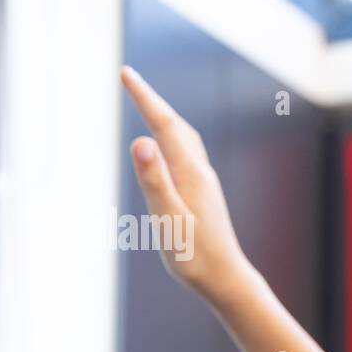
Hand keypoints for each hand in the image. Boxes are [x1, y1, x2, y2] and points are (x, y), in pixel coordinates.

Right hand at [120, 65, 253, 301]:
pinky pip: (187, 154)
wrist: (225, 278)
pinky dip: (174, 137)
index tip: (125, 73)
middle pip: (176, 126)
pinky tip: (169, 145)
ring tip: (148, 103)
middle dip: (152, 101)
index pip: (164, 125)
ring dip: (164, 117)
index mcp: (190, 174)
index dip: (145, 97)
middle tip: (130, 79)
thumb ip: (154, 180)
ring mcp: (205, 183)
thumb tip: (141, 140)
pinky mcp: (204, 195)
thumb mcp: (167, 218)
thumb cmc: (194, 255)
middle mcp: (201, 173)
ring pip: (185, 139)